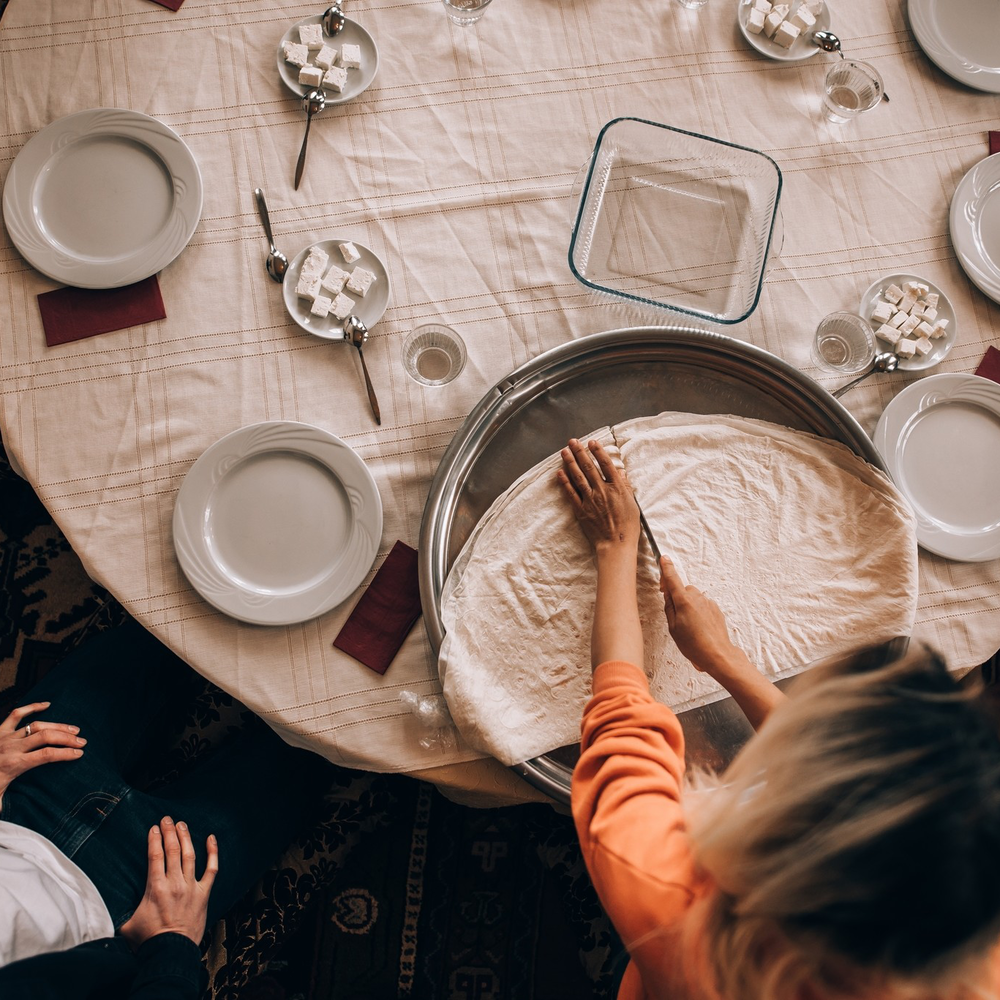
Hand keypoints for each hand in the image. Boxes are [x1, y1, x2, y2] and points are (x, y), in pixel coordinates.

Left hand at [0, 702, 85, 804]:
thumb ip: (6, 808)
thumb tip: (14, 821)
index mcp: (13, 764)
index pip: (46, 755)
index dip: (66, 753)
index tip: (80, 754)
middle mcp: (11, 747)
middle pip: (46, 737)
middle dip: (67, 738)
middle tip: (82, 741)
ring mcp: (6, 736)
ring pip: (37, 725)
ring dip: (58, 726)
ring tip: (73, 729)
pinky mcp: (0, 730)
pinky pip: (17, 714)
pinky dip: (33, 707)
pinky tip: (47, 705)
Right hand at [120, 817, 217, 949]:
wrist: (170, 953)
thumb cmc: (148, 940)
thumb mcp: (126, 924)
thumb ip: (119, 911)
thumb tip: (102, 907)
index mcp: (155, 887)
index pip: (155, 855)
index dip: (154, 839)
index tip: (153, 828)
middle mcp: (174, 883)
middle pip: (173, 850)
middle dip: (169, 832)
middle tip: (167, 819)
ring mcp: (191, 887)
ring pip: (190, 855)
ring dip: (186, 837)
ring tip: (182, 825)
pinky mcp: (204, 893)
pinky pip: (212, 869)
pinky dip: (213, 852)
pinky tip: (211, 839)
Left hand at [557, 439, 638, 552]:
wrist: (615, 544)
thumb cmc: (627, 526)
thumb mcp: (632, 504)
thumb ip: (625, 486)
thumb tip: (620, 472)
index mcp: (617, 488)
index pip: (606, 465)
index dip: (598, 452)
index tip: (592, 442)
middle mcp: (602, 491)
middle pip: (589, 467)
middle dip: (580, 452)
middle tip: (573, 441)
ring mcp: (590, 500)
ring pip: (578, 477)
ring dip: (570, 462)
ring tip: (564, 451)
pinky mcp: (581, 510)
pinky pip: (571, 493)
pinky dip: (565, 482)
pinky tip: (560, 472)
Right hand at [659, 556, 739, 673]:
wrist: (717, 654)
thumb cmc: (694, 644)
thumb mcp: (673, 627)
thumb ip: (669, 608)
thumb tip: (668, 595)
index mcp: (684, 600)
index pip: (673, 579)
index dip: (667, 568)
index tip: (664, 558)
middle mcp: (697, 598)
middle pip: (683, 590)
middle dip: (677, 597)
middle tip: (673, 614)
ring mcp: (708, 603)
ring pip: (693, 598)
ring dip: (688, 606)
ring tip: (687, 626)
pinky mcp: (716, 609)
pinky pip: (703, 605)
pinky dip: (698, 612)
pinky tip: (698, 627)